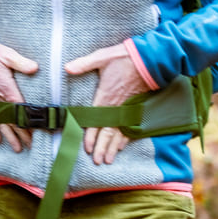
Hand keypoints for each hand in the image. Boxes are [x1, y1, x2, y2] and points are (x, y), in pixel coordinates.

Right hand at [0, 38, 39, 153]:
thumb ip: (20, 62)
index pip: (21, 110)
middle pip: (12, 121)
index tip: (39, 133)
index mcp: (6, 89)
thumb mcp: (5, 54)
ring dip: (9, 136)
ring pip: (1, 123)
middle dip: (21, 135)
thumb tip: (35, 68)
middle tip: (31, 146)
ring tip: (17, 149)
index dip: (29, 122)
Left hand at [64, 42, 150, 165]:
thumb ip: (84, 64)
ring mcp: (127, 108)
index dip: (91, 136)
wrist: (150, 59)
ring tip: (108, 160)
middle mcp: (116, 106)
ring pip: (119, 132)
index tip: (87, 148)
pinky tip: (122, 147)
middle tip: (98, 161)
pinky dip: (125, 138)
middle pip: (107, 132)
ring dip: (113, 147)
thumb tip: (66, 67)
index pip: (95, 120)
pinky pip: (130, 127)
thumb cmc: (125, 57)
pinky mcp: (136, 107)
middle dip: (102, 147)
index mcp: (105, 96)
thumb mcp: (102, 57)